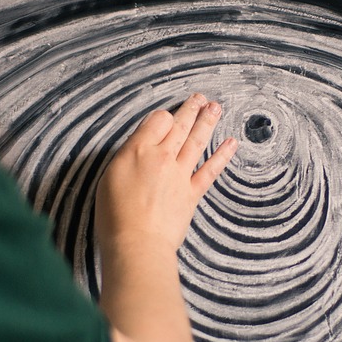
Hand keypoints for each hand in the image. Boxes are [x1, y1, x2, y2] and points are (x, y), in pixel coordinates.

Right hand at [95, 94, 237, 256]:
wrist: (137, 244)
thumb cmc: (115, 216)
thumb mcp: (109, 178)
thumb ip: (128, 157)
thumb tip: (140, 146)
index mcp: (138, 151)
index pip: (157, 121)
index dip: (163, 116)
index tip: (166, 116)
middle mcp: (162, 158)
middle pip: (179, 127)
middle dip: (190, 110)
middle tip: (199, 98)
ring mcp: (180, 175)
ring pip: (196, 141)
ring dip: (207, 122)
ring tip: (215, 107)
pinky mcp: (192, 193)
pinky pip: (210, 170)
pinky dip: (222, 155)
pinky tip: (231, 143)